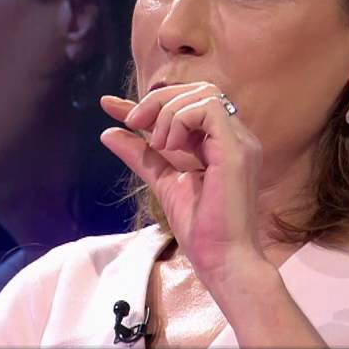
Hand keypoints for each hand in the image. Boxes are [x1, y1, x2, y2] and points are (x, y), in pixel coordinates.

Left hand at [99, 83, 266, 290]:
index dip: (150, 101)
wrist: (220, 258)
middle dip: (159, 100)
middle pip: (198, 90)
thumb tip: (109, 132)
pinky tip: (170, 146)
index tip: (110, 106)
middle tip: (133, 122)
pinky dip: (180, 119)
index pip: (188, 105)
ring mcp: (240, 141)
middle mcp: (236, 137)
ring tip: (159, 144)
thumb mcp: (162, 181)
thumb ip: (141, 155)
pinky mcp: (236, 149)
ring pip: (203, 94)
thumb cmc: (200, 228)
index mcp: (222, 144)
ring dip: (169, 112)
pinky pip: (207, 108)